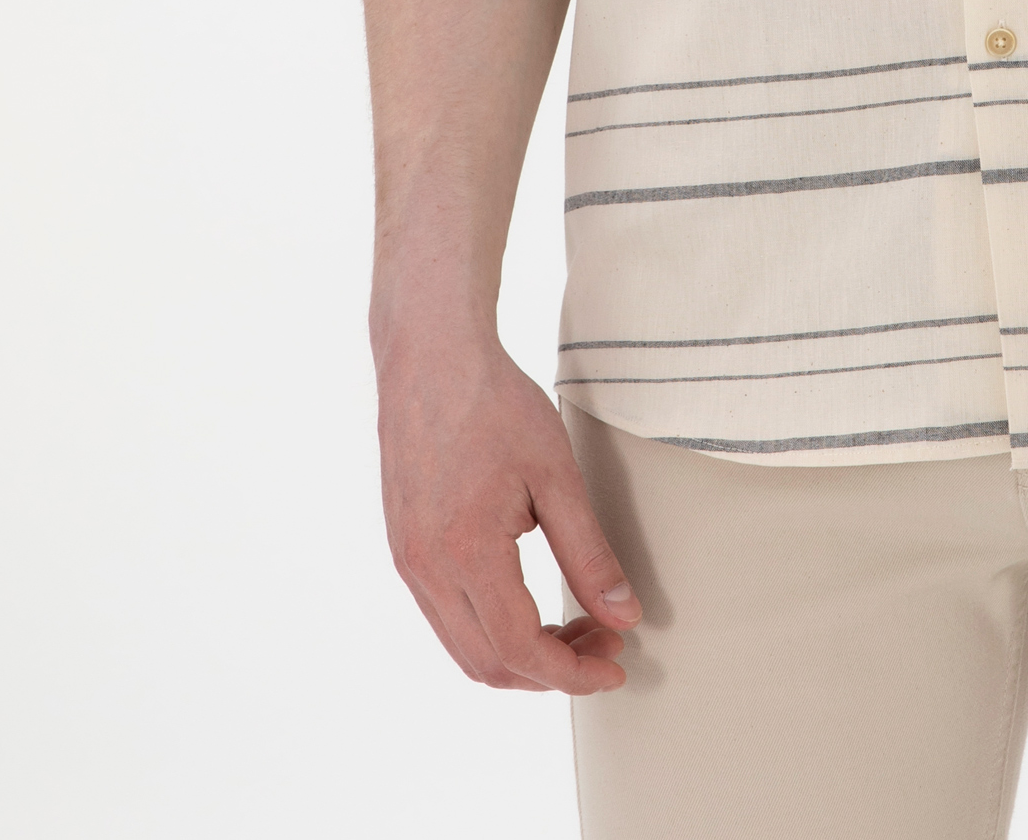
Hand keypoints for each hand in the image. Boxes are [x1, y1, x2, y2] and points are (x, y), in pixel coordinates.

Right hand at [376, 328, 641, 689]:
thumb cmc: (495, 403)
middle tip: (605, 638)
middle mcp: (426, 569)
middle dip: (552, 668)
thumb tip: (623, 616)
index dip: (572, 673)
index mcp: (464, 552)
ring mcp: (408, 562)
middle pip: (489, 664)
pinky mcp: (404, 548)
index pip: (521, 649)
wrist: (431, 356)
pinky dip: (491, 630)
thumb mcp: (556, 475)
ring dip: (521, 654)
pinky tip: (531, 601)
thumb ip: (589, 552)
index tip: (615, 666)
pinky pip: (446, 618)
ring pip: (464, 649)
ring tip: (575, 623)